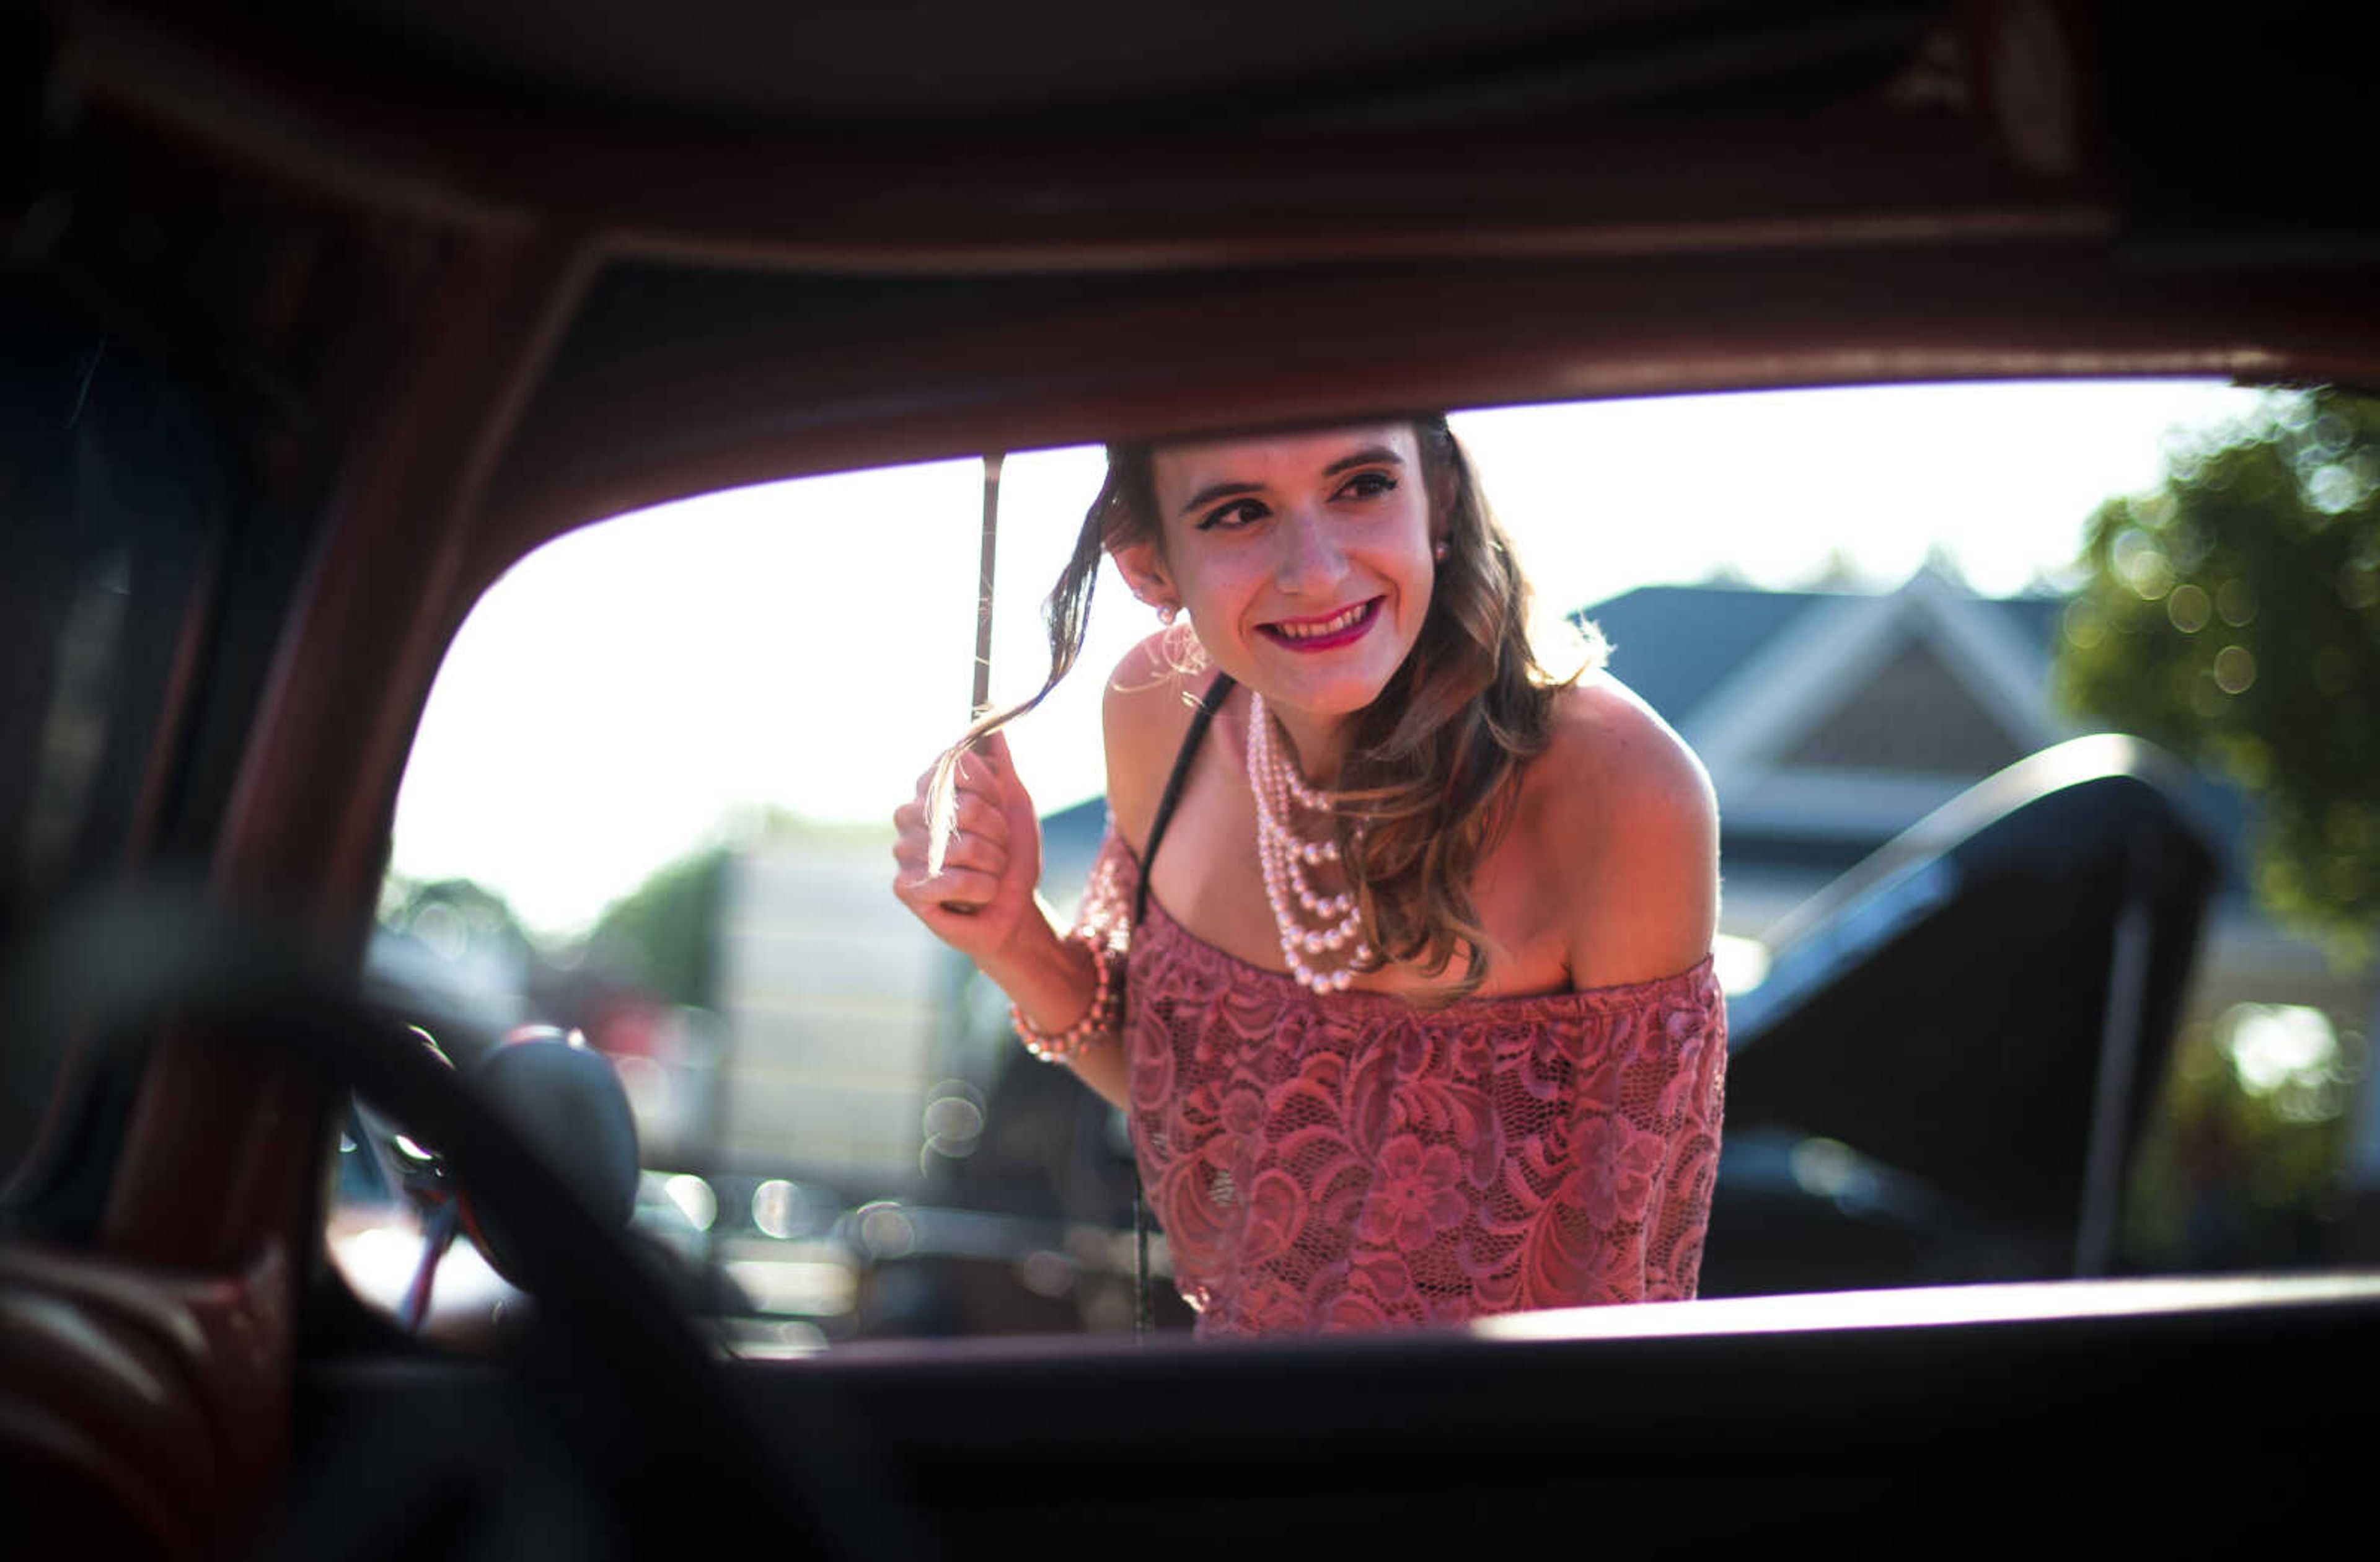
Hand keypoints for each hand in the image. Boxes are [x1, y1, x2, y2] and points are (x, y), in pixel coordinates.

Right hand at [890, 731, 1044, 965]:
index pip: (957, 764)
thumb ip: (1001, 763)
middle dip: (998, 833)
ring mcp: (903, 851)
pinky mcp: (904, 888)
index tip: (999, 808)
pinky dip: (982, 889)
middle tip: (998, 851)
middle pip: (966, 807)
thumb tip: (990, 714)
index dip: (990, 789)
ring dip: (994, 865)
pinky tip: (979, 897)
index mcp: (930, 790)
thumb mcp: (1015, 804)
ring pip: (965, 847)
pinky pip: (953, 879)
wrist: (1014, 911)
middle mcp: (908, 815)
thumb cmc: (1011, 857)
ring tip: (989, 874)